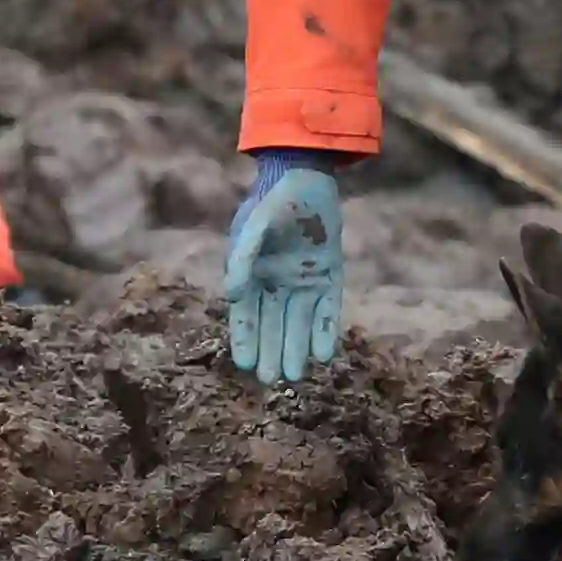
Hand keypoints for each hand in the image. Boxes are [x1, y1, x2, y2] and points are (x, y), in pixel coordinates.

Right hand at [220, 155, 345, 385]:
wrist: (304, 178)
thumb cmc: (271, 202)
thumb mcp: (253, 226)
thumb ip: (242, 258)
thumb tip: (232, 294)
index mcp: (253, 275)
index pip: (247, 316)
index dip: (246, 340)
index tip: (246, 366)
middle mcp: (277, 284)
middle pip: (273, 326)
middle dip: (271, 353)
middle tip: (272, 382)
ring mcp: (304, 282)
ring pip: (299, 323)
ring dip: (296, 349)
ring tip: (295, 377)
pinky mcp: (329, 276)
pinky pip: (327, 309)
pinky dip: (325, 330)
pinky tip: (324, 354)